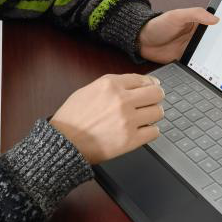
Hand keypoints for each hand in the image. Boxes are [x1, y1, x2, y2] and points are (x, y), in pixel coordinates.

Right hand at [50, 73, 164, 164]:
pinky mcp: (131, 140)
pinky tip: (142, 131)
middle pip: (156, 94)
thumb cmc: (72, 117)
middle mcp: (122, 100)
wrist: (64, 142)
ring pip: (158, 112)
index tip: (152, 87)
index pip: (143, 79)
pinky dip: (150, 131)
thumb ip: (113, 85)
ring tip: (144, 118)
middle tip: (151, 103)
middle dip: (155, 98)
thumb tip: (137, 84)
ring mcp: (128, 120)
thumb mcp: (88, 89)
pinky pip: (154, 132)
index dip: (150, 84)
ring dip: (153, 115)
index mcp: (110, 84)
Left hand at [138, 7, 218, 63]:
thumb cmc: (158, 25)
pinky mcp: (186, 61)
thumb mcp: (177, 16)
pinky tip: (212, 73)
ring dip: (216, 60)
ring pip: (209, 56)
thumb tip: (215, 19)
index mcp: (199, 24)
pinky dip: (204, 69)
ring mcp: (192, 50)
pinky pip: (198, 66)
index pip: (217, 27)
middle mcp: (198, 37)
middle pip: (216, 43)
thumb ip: (195, 14)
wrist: (142, 41)